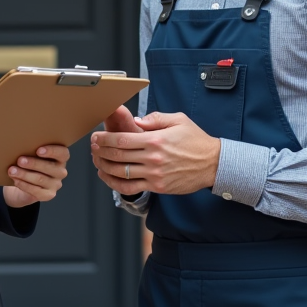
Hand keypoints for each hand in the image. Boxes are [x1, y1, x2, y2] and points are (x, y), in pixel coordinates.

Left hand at [3, 144, 70, 207]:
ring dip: (24, 174)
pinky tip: (15, 180)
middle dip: (33, 163)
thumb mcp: (32, 155)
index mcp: (60, 158)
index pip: (63, 153)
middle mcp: (60, 172)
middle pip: (50, 167)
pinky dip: (24, 184)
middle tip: (20, 160)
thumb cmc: (29, 164)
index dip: (52, 151)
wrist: (24, 183)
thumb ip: (32, 150)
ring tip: (12, 170)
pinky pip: (36, 190)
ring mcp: (56, 184)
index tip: (38, 150)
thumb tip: (20, 146)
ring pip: (40, 179)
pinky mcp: (48, 195)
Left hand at [91, 111, 220, 195]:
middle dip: (100, 151)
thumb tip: (136, 120)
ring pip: (120, 173)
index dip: (104, 139)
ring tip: (97, 160)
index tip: (96, 136)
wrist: (213, 164)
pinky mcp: (157, 186)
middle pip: (117, 156)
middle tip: (92, 146)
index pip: (121, 139)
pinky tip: (108, 177)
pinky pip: (130, 188)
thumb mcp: (178, 120)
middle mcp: (152, 158)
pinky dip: (114, 184)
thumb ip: (155, 119)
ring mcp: (154, 174)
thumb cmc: (196, 141)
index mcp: (155, 139)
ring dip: (104, 166)